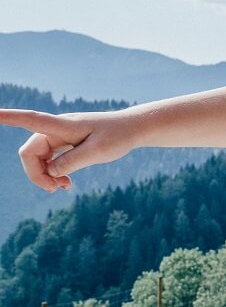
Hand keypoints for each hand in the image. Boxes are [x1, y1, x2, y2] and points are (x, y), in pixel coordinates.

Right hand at [0, 109, 129, 191]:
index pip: (30, 118)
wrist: (132, 129)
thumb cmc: (118, 136)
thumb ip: (73, 162)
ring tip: (64, 187)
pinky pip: (48, 160)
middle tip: (55, 190)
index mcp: (63, 125)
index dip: (8, 117)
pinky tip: (66, 184)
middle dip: (36, 173)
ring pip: (37, 159)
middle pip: (30, 152)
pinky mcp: (64, 143)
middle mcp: (56, 129)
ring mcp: (59, 136)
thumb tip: (50, 172)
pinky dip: (53, 173)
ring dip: (45, 175)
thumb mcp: (99, 152)